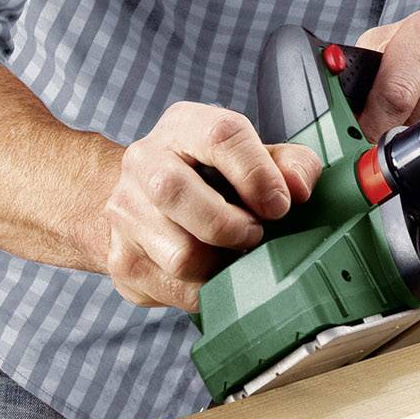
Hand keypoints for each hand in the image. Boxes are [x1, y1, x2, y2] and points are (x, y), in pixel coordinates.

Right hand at [102, 103, 322, 311]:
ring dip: (220, 266)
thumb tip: (298, 189)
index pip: (220, 135)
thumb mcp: (254, 158)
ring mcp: (125, 212)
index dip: (257, 174)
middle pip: (175, 192)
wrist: (146, 202)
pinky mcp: (121, 259)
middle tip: (252, 234)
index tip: (280, 205)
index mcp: (184, 127)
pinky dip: (205, 292)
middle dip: (229, 225)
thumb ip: (290, 164)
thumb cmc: (210, 178)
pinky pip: (174, 289)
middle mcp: (144, 162)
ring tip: (231, 256)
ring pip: (179, 254)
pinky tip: (210, 274)